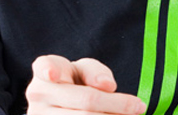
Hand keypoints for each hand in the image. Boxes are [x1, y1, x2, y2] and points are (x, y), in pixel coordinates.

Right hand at [26, 55, 146, 114]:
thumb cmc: (74, 83)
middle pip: (86, 100)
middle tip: (139, 106)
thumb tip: (107, 86)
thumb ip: (94, 71)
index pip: (45, 67)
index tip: (55, 75)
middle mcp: (38, 94)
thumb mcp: (83, 70)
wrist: (60, 106)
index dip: (49, 70)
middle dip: (117, 104)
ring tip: (132, 114)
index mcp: (44, 72)